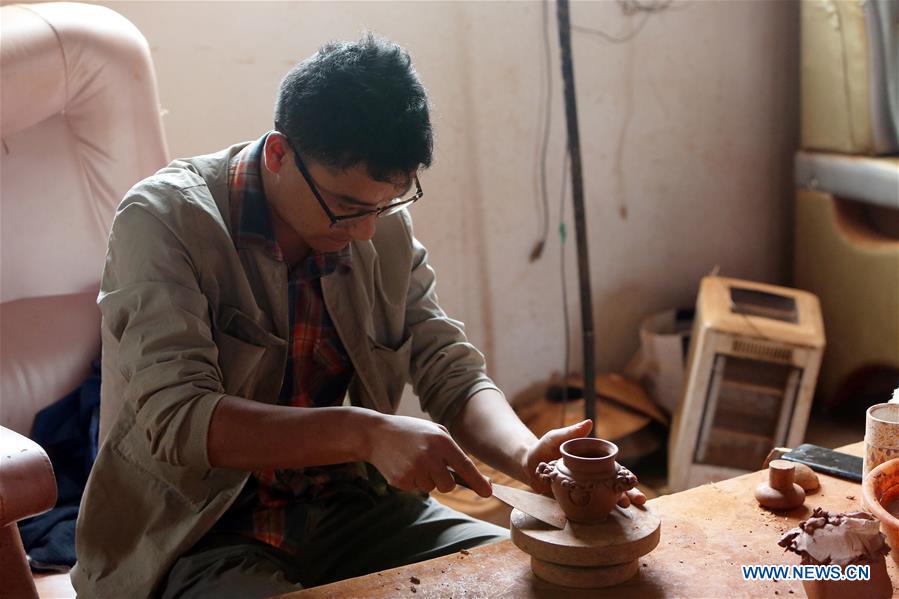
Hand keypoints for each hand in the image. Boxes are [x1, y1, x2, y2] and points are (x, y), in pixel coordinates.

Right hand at [365, 413, 491, 497]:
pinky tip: (404, 466)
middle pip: (448, 485)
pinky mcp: (402, 480)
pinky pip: (416, 489)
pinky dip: (413, 481)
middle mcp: (430, 456)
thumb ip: (453, 451)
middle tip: (432, 467)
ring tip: (414, 462)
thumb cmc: (411, 433)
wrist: (376, 435)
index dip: (478, 481)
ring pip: (431, 488)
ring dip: (426, 479)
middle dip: (444, 481)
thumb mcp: (435, 432)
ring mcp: (415, 469)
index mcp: (441, 441)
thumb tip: (473, 476)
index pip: (465, 466)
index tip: (488, 492)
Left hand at [521, 419, 646, 507]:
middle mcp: (591, 477)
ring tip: (626, 508)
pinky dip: (598, 512)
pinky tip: (606, 516)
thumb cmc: (544, 448)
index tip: (635, 480)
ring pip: (604, 498)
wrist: (528, 464)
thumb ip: (571, 432)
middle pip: (613, 486)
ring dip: (616, 503)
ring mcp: (583, 490)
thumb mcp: (556, 438)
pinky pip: (588, 507)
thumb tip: (589, 422)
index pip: (613, 470)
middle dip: (627, 493)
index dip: (625, 475)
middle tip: (638, 500)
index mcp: (591, 462)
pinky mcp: (573, 500)